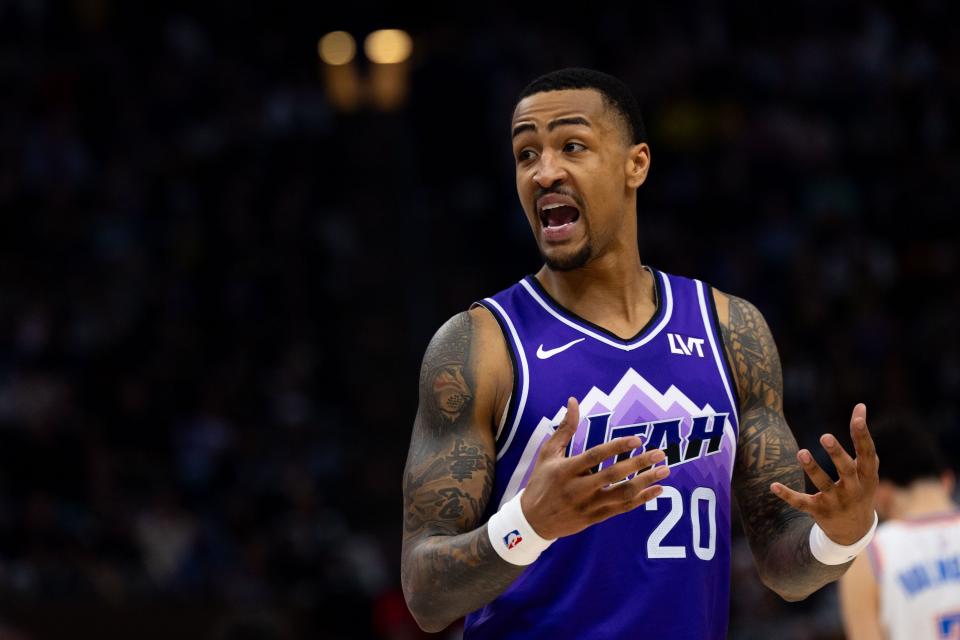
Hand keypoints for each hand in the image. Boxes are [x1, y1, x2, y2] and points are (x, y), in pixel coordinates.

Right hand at [520, 397, 669, 539]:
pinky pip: (622, 508)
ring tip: (664, 471)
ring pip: (622, 494)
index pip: (595, 456)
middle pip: (613, 475)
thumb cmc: (541, 482)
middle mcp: (578, 489)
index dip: (617, 447)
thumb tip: (573, 401)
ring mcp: (588, 505)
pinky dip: (641, 499)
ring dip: (645, 482)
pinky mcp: (594, 518)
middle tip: (660, 454)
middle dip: (639, 464)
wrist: (532, 521)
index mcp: (566, 470)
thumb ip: (565, 428)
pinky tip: (656, 490)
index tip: (637, 439)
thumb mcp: (548, 453)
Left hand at [771, 403, 878, 544]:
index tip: (858, 417)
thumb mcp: (867, 470)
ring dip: (812, 468)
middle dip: (837, 453)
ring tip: (801, 452)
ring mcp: (836, 501)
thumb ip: (862, 441)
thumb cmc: (860, 489)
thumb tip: (860, 406)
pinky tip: (773, 485)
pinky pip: (801, 503)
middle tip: (825, 436)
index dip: (863, 435)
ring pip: (822, 484)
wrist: (854, 531)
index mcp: (867, 476)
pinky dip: (787, 495)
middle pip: (846, 469)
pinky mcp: (818, 511)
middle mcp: (853, 489)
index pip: (867, 453)